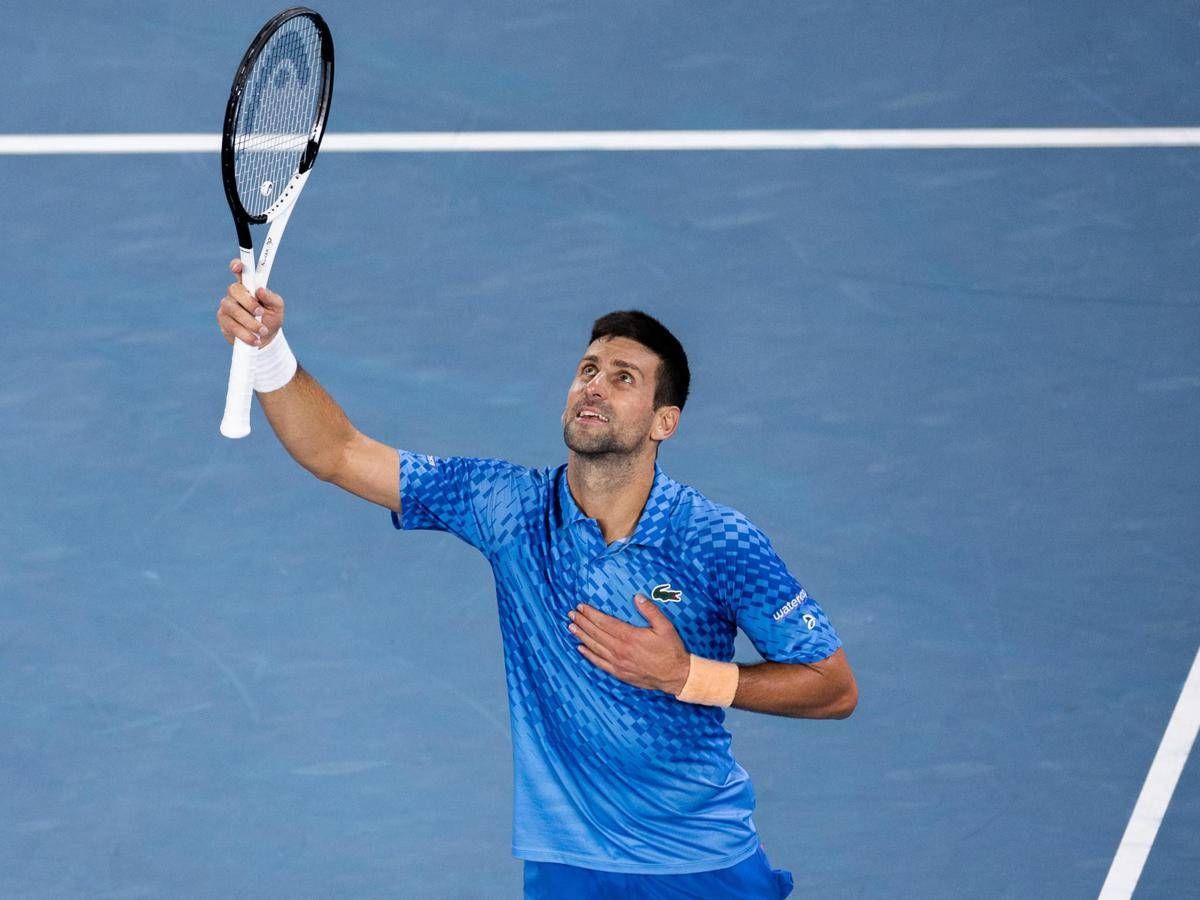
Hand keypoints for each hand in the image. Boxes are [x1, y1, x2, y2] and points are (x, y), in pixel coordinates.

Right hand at [216, 258, 285, 347]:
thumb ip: (272, 298)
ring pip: (232, 310)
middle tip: (260, 313)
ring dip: (249, 322)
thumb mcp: (277, 308)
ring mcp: (227, 306)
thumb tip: (261, 290)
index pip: (240, 271)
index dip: (237, 265)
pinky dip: (245, 334)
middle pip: (234, 289)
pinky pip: (231, 326)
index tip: (238, 266)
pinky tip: (255, 339)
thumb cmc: (270, 319)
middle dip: (248, 302)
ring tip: (263, 331)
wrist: (265, 340)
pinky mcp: (223, 320)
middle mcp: (235, 294)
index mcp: (249, 286)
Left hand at [569, 595, 690, 693]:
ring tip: (571, 627)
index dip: (591, 614)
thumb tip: (637, 597)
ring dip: (582, 636)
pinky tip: (580, 648)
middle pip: (596, 633)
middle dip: (582, 622)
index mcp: (630, 636)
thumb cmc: (671, 649)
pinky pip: (599, 663)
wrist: (675, 675)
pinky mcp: (619, 673)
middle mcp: (620, 650)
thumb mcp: (665, 626)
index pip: (604, 622)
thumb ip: (650, 610)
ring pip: (594, 647)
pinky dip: (588, 655)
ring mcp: (618, 663)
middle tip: (571, 614)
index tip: (581, 607)